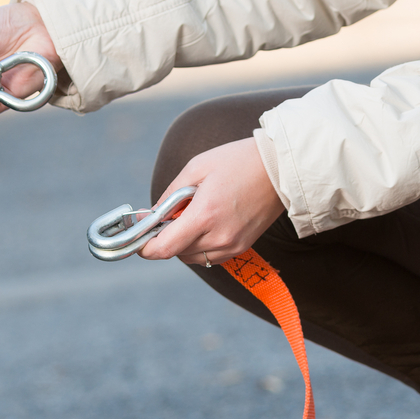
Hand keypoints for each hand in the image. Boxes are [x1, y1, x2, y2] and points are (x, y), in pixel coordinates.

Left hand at [138, 138, 285, 265]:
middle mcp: (218, 237)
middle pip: (177, 253)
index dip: (146, 248)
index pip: (165, 248)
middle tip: (169, 216)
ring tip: (193, 215)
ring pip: (193, 257)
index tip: (139, 239)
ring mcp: (232, 245)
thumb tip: (152, 214)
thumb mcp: (196, 167)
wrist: (280, 169)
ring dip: (184, 243)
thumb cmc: (239, 161)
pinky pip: (211, 256)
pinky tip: (208, 223)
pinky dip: (201, 245)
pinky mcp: (242, 247)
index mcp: (204, 215)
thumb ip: (170, 194)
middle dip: (166, 238)